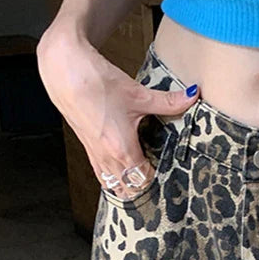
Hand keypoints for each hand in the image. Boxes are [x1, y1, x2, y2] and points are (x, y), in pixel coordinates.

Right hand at [37, 29, 199, 199]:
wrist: (66, 72)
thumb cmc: (98, 83)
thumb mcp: (138, 94)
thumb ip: (168, 101)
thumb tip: (193, 96)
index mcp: (122, 150)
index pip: (144, 179)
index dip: (156, 176)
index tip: (165, 167)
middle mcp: (107, 158)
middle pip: (129, 188)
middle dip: (143, 184)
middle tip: (155, 172)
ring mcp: (95, 155)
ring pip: (113, 184)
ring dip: (127, 183)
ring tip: (139, 173)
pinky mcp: (87, 147)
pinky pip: (101, 174)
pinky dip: (112, 177)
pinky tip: (119, 168)